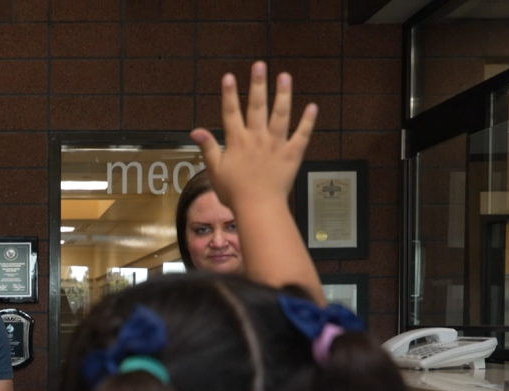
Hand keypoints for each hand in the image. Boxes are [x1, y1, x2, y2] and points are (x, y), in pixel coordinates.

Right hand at [191, 61, 316, 213]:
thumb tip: (196, 130)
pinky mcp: (292, 154)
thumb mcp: (215, 171)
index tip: (229, 76)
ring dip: (283, 94)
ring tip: (285, 76)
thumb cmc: (234, 193)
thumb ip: (208, 148)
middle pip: (257, 106)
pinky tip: (313, 107)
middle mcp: (257, 138)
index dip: (229, 94)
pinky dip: (308, 121)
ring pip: (281, 115)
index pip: (231, 112)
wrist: (258, 208)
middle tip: (259, 65)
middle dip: (258, 84)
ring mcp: (276, 145)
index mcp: (237, 142)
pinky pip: (302, 135)